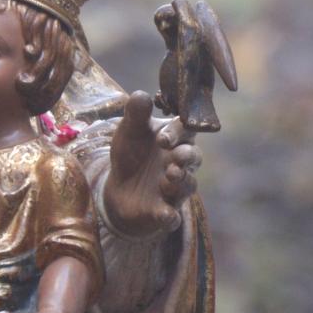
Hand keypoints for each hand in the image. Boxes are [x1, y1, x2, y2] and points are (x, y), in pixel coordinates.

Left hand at [103, 91, 201, 235]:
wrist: (118, 188)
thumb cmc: (130, 153)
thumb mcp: (128, 131)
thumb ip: (136, 113)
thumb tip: (141, 95)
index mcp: (174, 139)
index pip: (185, 131)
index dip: (178, 133)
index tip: (162, 138)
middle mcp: (179, 163)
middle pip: (194, 157)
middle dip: (188, 157)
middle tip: (176, 157)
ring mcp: (174, 188)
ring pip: (188, 185)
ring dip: (181, 181)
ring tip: (169, 176)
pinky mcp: (164, 212)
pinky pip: (173, 217)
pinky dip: (171, 217)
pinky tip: (165, 215)